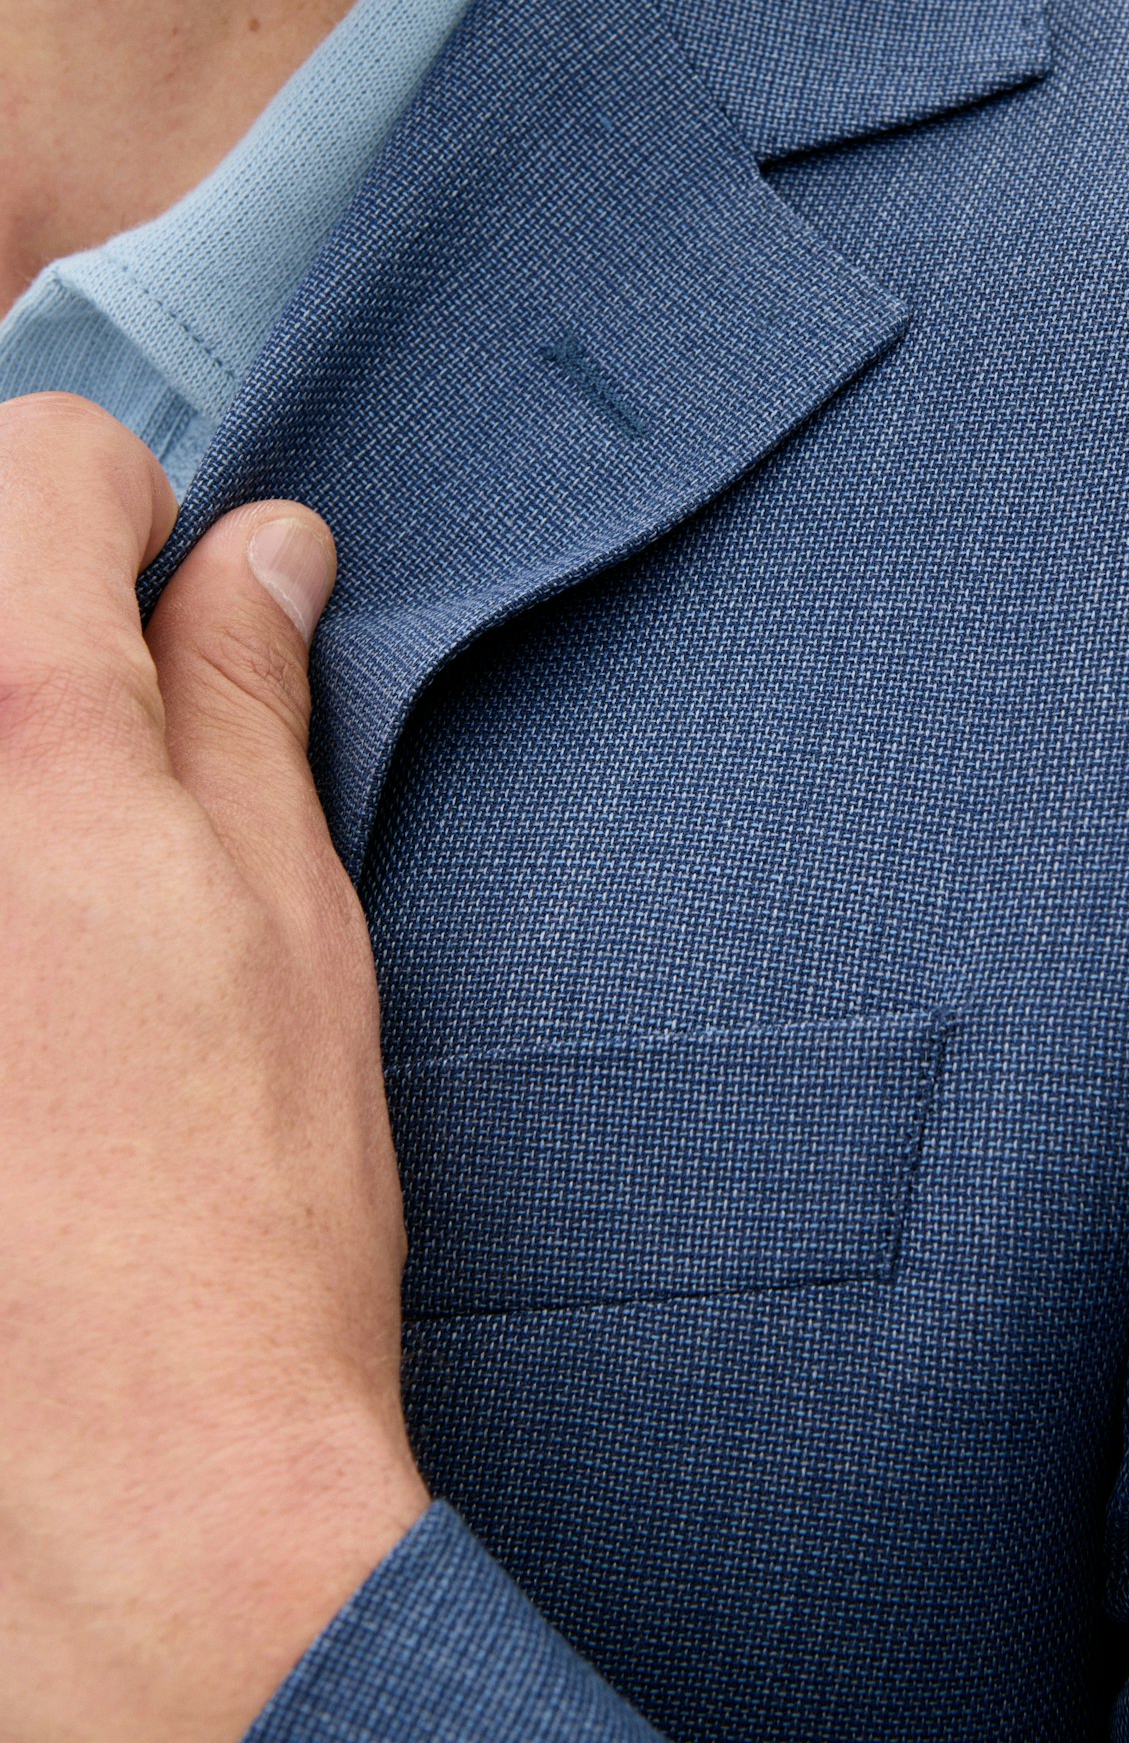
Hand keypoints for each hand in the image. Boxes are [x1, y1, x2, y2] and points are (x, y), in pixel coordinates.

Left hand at [0, 395, 430, 1742]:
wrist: (117, 1474)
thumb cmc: (245, 1204)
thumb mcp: (293, 912)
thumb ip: (250, 698)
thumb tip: (264, 554)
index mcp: (27, 733)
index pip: (43, 462)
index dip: (129, 508)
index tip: (167, 596)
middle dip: (34, 627)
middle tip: (110, 765)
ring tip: (47, 915)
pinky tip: (18, 1008)